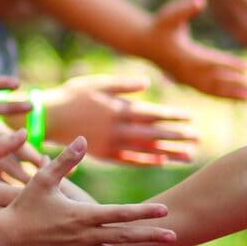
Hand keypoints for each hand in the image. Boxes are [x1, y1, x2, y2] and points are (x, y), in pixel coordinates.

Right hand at [0, 136, 174, 245]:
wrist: (5, 239)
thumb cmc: (23, 206)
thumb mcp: (43, 179)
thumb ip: (66, 160)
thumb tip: (83, 139)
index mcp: (81, 214)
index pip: (120, 213)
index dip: (144, 212)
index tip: (164, 210)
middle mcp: (84, 236)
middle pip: (124, 236)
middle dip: (151, 235)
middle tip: (174, 234)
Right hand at [43, 74, 198, 165]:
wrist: (48, 119)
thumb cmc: (72, 96)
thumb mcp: (97, 83)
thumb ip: (123, 85)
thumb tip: (147, 83)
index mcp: (118, 110)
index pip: (152, 114)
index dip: (173, 117)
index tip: (191, 119)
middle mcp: (118, 129)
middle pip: (154, 133)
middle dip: (177, 136)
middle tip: (198, 138)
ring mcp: (112, 145)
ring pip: (146, 149)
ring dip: (168, 152)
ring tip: (189, 155)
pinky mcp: (104, 155)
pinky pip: (130, 160)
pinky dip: (147, 161)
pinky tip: (162, 162)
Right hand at [138, 0, 246, 100]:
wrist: (143, 41)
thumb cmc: (159, 24)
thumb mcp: (171, 13)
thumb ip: (187, 7)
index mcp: (184, 54)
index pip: (210, 61)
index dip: (228, 65)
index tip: (246, 69)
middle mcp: (185, 70)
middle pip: (213, 80)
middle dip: (233, 85)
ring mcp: (185, 78)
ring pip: (211, 89)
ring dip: (230, 94)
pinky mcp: (186, 82)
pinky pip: (206, 91)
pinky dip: (222, 95)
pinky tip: (238, 97)